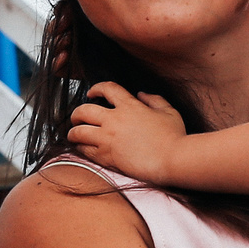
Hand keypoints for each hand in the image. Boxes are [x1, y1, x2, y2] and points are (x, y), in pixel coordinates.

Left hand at [66, 81, 190, 181]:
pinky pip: (84, 150)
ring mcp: (108, 138)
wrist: (172, 160)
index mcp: (130, 106)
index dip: (96, 88)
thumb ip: (155, 100)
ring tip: (74, 135)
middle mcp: (114, 120)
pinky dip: (80, 148)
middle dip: (77, 113)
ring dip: (73, 132)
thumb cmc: (174, 137)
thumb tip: (142, 94)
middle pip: (84, 111)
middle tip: (77, 117)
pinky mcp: (106, 156)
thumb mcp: (169, 112)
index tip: (92, 93)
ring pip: (78, 132)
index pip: (107, 89)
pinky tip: (81, 149)